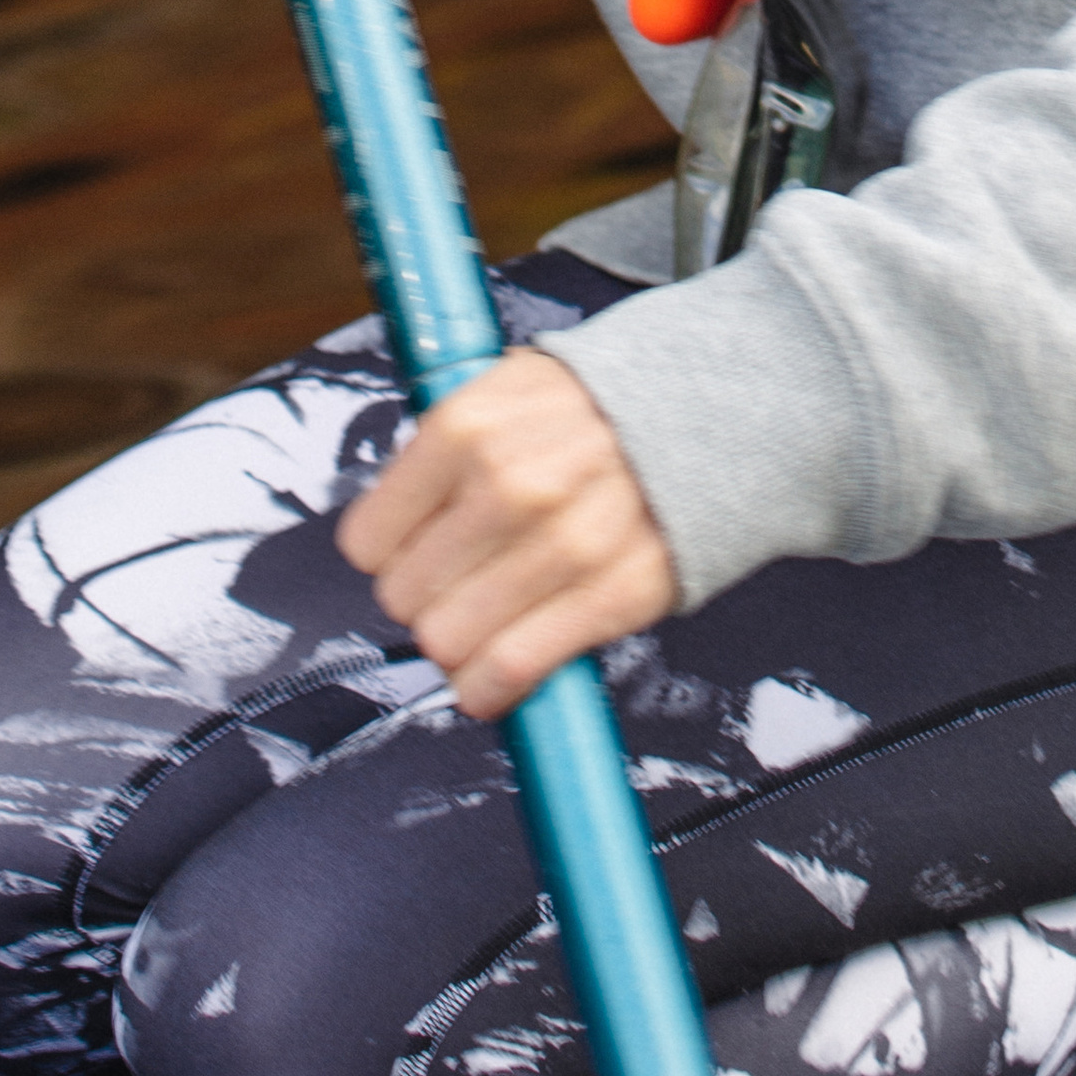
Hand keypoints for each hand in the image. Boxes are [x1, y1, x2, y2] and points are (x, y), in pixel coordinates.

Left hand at [337, 347, 678, 718]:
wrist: (707, 408)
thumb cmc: (593, 407)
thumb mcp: (504, 389)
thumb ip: (440, 452)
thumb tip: (389, 526)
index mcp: (466, 427)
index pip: (368, 540)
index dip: (387, 555)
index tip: (412, 553)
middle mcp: (506, 484)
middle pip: (402, 598)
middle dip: (423, 600)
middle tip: (456, 584)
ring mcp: (561, 542)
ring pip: (447, 641)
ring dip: (457, 645)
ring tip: (482, 622)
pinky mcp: (609, 592)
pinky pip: (511, 668)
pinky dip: (492, 685)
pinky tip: (495, 671)